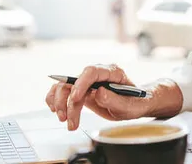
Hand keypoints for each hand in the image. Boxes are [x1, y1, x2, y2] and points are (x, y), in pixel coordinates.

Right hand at [44, 64, 182, 130]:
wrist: (135, 104)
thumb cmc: (136, 102)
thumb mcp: (130, 105)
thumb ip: (115, 99)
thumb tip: (99, 92)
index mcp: (112, 72)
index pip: (92, 71)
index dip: (81, 83)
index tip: (75, 99)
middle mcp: (97, 75)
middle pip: (74, 81)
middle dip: (67, 100)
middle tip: (68, 119)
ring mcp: (87, 82)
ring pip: (65, 86)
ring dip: (60, 103)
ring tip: (64, 119)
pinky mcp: (81, 91)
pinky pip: (63, 91)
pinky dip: (55, 99)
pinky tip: (56, 110)